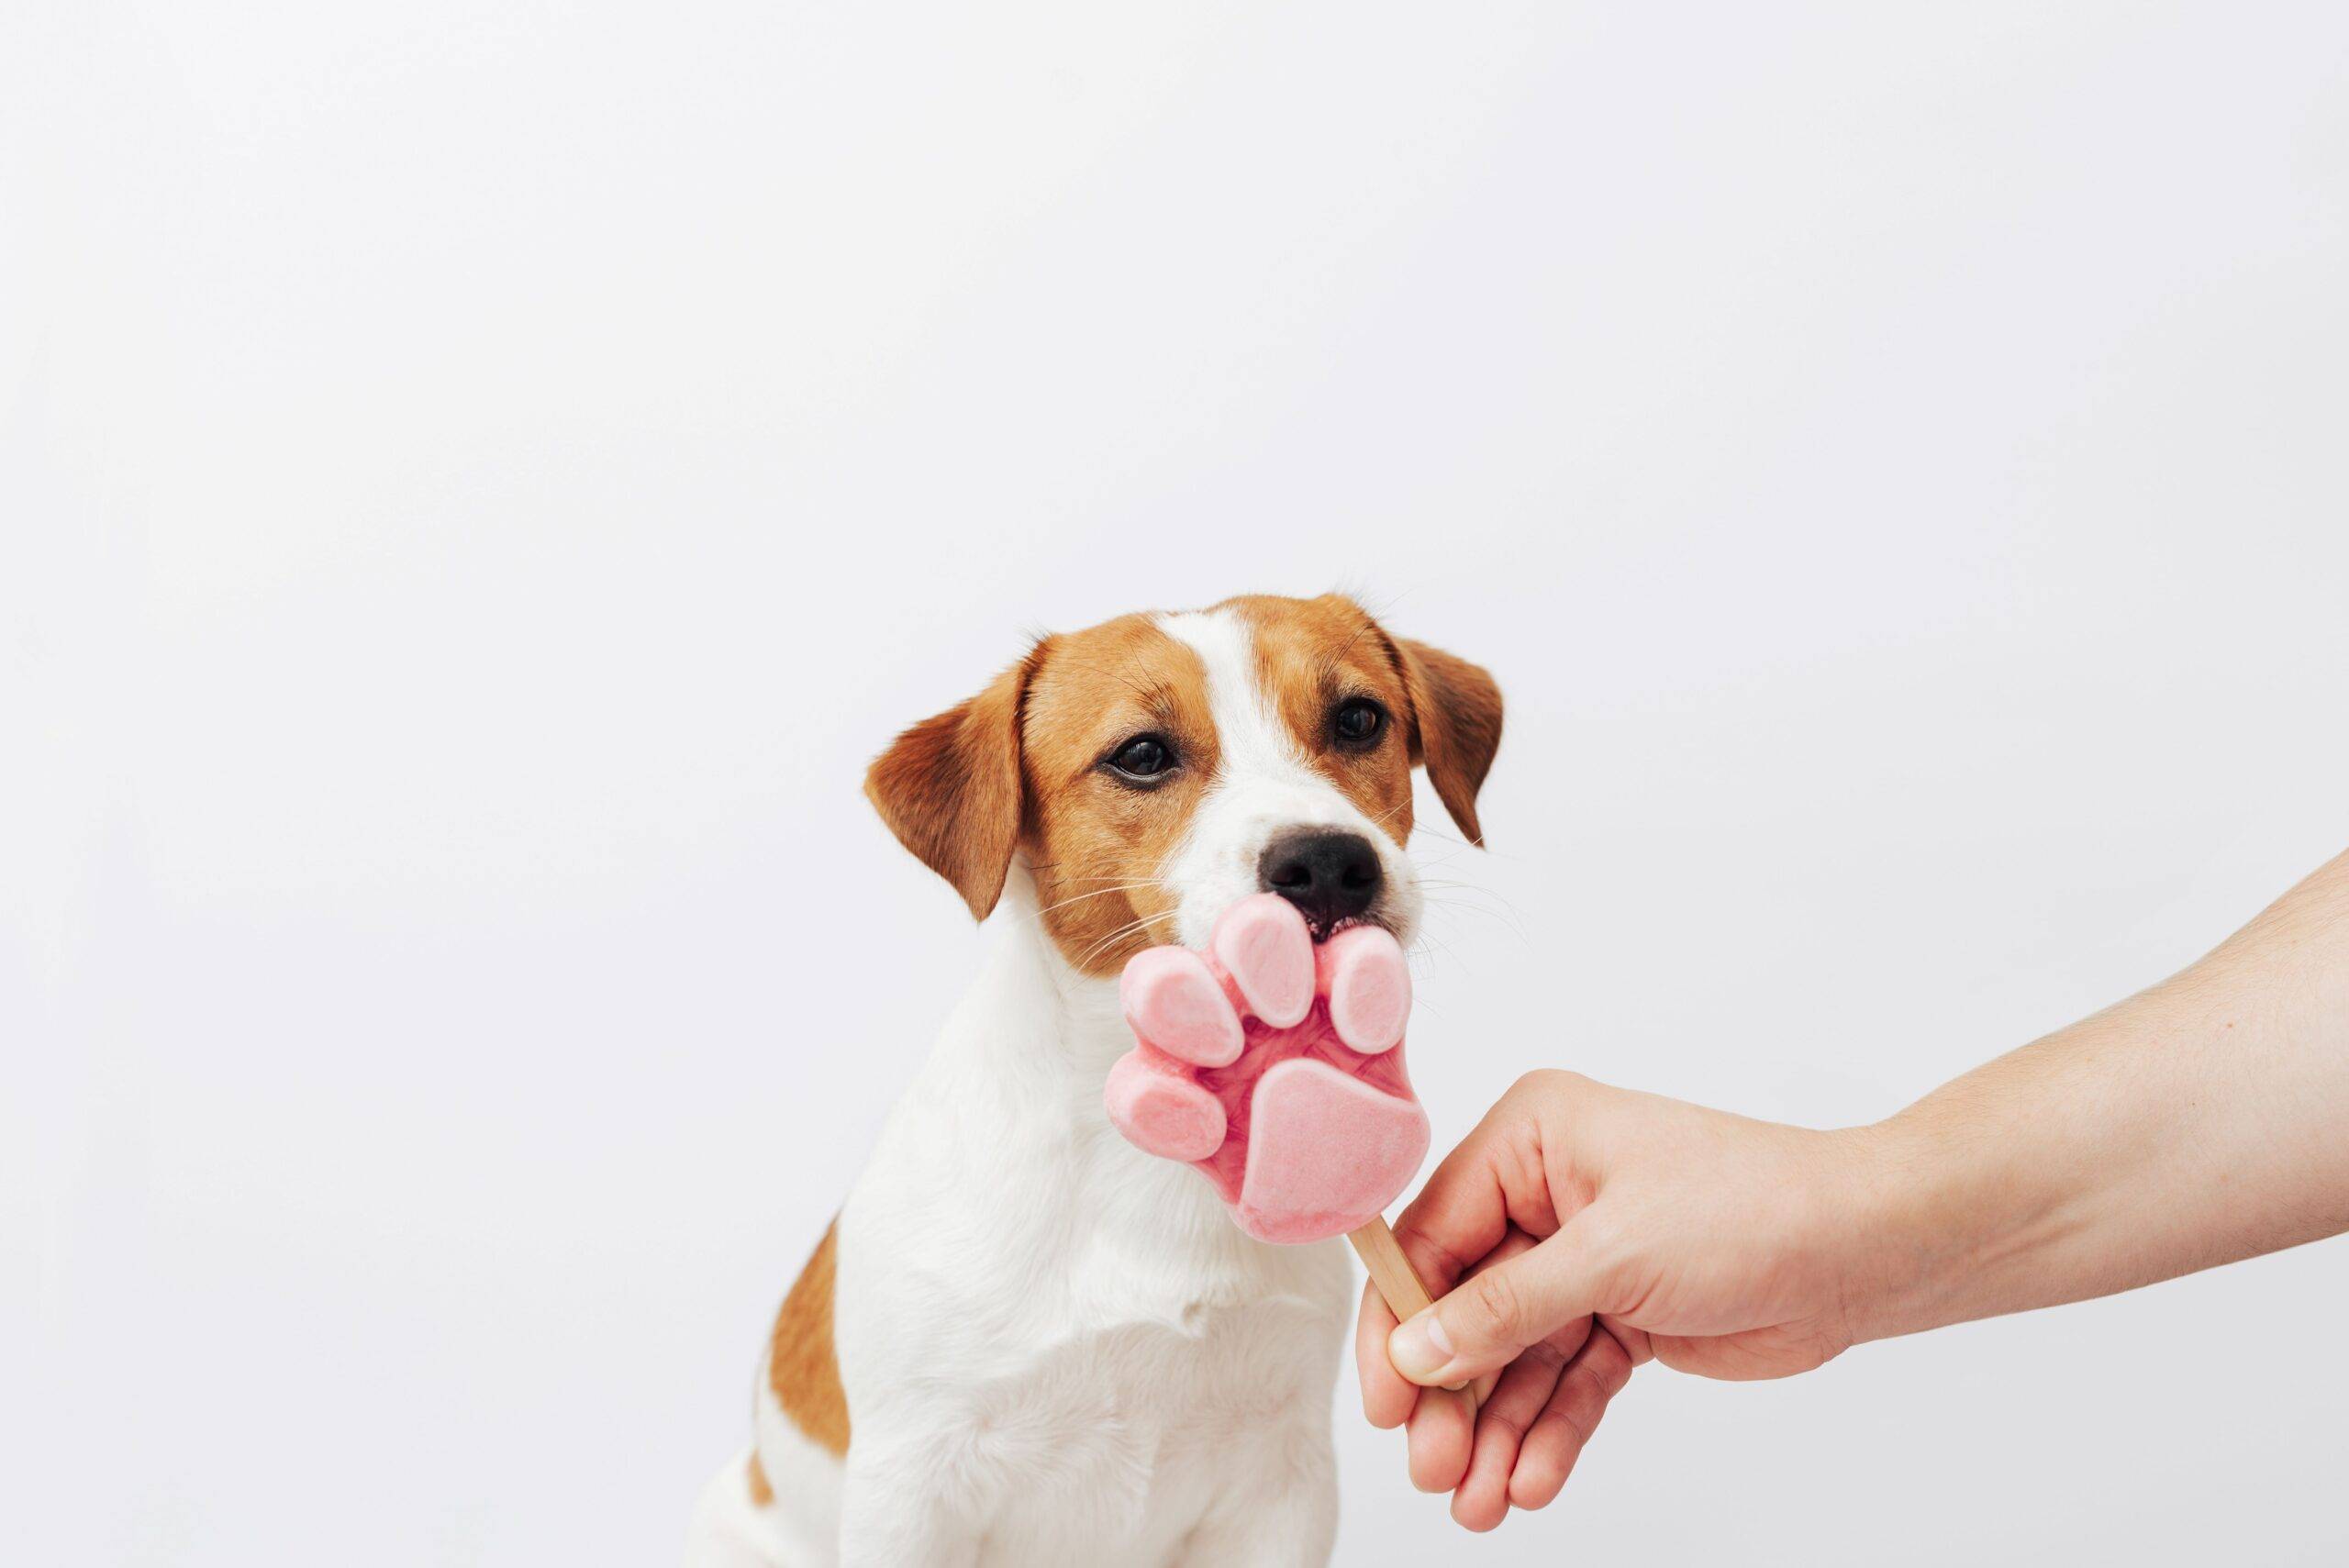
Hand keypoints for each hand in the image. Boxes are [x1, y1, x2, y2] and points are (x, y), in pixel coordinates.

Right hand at [1355, 1070, 1869, 1529]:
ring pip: (1513, 1357)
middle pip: (1465, 1307)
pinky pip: (1565, 1380)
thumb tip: (1417, 1351)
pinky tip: (1529, 1480)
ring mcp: (1583, 1260)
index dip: (1402, 1321)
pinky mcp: (1621, 1316)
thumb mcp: (1613, 1254)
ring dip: (1495, 1430)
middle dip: (1452, 1394)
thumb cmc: (1753, 1208)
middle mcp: (1546, 1195)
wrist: (1864, 1251)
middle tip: (1436, 1468)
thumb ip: (1507, 1308)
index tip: (1387, 1400)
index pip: (1432, 1235)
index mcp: (1532, 1139)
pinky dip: (1547, 1432)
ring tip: (1479, 1501)